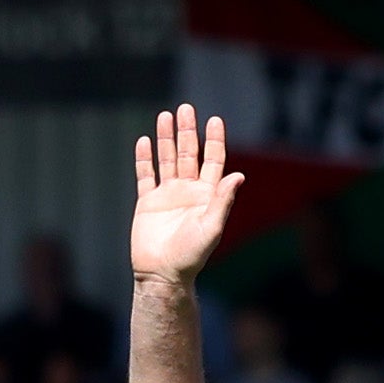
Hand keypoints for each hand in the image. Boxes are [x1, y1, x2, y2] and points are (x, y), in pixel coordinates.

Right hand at [128, 106, 245, 282]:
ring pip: (167, 159)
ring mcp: (167, 195)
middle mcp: (188, 191)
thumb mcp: (212, 228)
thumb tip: (238, 174)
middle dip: (187, 131)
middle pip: (188, 154)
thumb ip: (223, 200)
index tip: (214, 120)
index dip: (214, 141)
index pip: (212, 161)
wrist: (162, 274)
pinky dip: (144, 159)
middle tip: (186, 108)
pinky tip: (144, 142)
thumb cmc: (191, 256)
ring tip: (165, 116)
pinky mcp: (147, 203)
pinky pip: (145, 176)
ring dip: (166, 138)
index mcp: (206, 195)